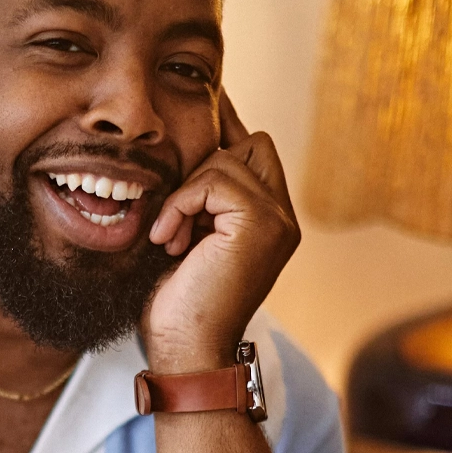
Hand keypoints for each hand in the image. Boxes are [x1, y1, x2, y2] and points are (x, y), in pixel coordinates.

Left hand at [141, 89, 299, 372]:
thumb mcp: (186, 236)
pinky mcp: (262, 223)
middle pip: (252, 142)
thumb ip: (198, 199)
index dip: (224, 126)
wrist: (184, 350)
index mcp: (267, 218)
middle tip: (177, 210)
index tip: (197, 102)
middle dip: (206, 162)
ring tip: (171, 237)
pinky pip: (214, 178)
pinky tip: (170, 239)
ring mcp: (278, 219)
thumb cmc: (176, 303)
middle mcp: (282, 216)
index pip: (253, 150)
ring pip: (229, 156)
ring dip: (186, 192)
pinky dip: (182, 203)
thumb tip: (181, 149)